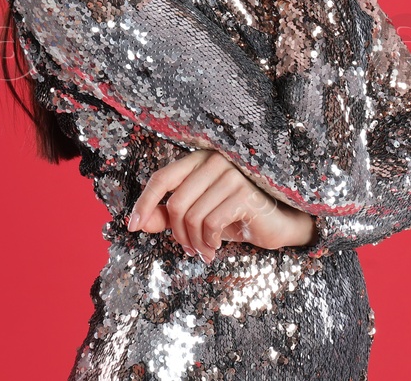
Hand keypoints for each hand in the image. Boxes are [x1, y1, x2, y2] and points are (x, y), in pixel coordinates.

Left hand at [127, 149, 316, 261]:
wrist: (278, 223)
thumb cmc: (236, 216)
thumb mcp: (198, 215)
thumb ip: (168, 215)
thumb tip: (139, 223)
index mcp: (199, 159)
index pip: (162, 178)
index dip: (144, 203)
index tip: (132, 227)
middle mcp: (215, 161)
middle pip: (175, 203)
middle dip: (177, 234)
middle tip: (188, 250)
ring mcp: (231, 174)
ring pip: (192, 216)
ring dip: (194, 242)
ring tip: (204, 251)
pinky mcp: (244, 193)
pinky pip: (210, 223)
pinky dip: (209, 242)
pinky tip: (216, 247)